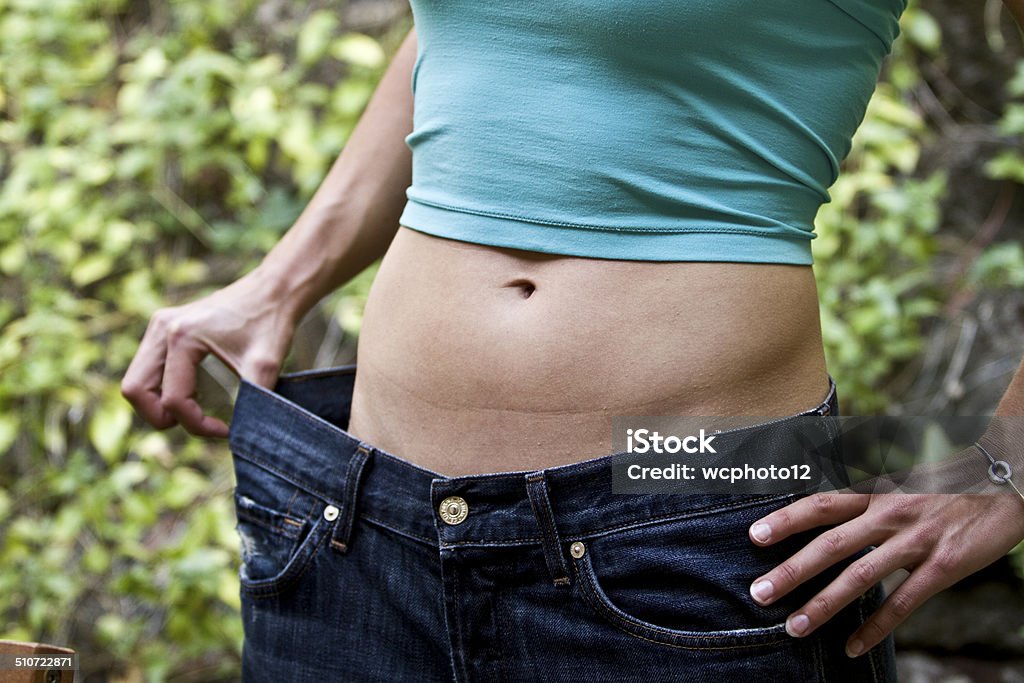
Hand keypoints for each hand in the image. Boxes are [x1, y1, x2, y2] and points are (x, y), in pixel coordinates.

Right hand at [121, 270, 299, 437]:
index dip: (198, 425)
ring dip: (160, 404)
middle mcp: (162, 328)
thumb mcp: (266, 366)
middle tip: (200, 425)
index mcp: (182, 336)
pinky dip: (162, 389)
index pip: (173, 399)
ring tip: (196, 412)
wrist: (274, 290)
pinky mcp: (164, 328)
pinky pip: (147, 369)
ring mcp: (159, 326)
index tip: (227, 430)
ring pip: (137, 381)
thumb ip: (252, 404)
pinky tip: (194, 394)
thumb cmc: (272, 323)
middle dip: (164, 418)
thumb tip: (243, 442)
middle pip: (135, 390)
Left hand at [745, 453, 1023, 657]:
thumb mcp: (900, 486)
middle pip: (830, 544)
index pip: (821, 505)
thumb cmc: (948, 487)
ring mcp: (915, 540)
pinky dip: (876, 627)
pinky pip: (903, 603)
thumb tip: (829, 518)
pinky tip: (852, 647)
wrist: (1006, 481)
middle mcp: (889, 514)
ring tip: (794, 627)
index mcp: (875, 494)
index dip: (785, 520)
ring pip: (859, 577)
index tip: (753, 536)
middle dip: (791, 571)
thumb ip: (867, 503)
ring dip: (823, 604)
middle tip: (759, 592)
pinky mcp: (942, 565)